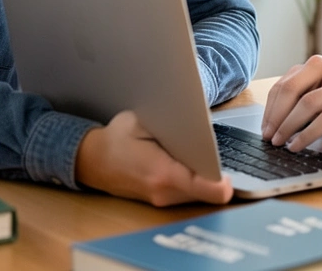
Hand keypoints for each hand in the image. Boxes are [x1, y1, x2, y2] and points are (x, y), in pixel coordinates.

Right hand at [75, 111, 231, 206]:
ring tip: (200, 155)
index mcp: (162, 172)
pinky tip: (188, 163)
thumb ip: (170, 122)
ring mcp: (163, 200)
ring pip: (200, 194)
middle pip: (208, 191)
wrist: (91, 161)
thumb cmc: (117, 139)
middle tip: (213, 153)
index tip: (230, 171)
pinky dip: (195, 181)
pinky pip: (189, 194)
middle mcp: (164, 192)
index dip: (223, 181)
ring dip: (206, 178)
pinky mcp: (162, 201)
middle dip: (216, 173)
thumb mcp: (140, 120)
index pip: (206, 187)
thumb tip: (196, 120)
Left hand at [261, 55, 321, 152]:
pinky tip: (316, 149)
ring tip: (288, 146)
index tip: (268, 123)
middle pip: (304, 97)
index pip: (298, 82)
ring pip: (319, 114)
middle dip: (283, 120)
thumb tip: (296, 119)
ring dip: (299, 133)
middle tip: (272, 138)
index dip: (278, 104)